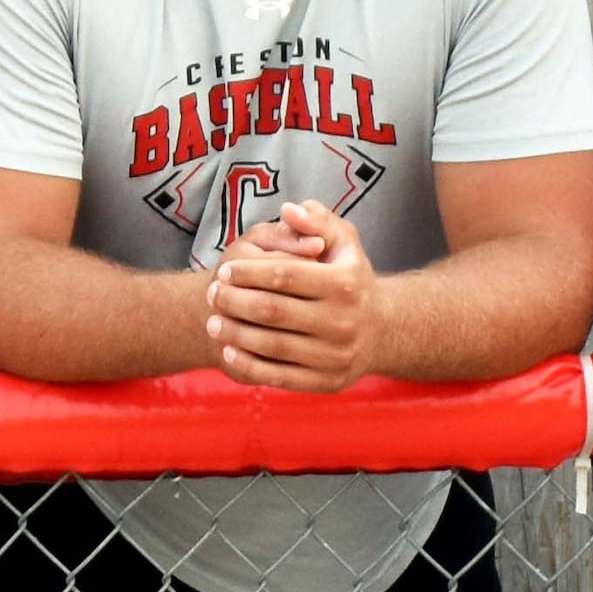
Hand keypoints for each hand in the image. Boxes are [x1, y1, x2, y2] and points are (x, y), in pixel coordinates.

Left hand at [205, 201, 380, 392]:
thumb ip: (317, 220)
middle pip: (273, 311)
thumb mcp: (343, 241)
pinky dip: (249, 365)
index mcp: (345, 283)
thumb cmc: (350, 278)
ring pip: (272, 346)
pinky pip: (280, 377)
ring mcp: (336, 355)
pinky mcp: (327, 381)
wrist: (382, 329)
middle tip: (211, 295)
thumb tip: (289, 210)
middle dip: (234, 302)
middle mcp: (343, 321)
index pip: (285, 275)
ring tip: (213, 323)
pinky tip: (229, 351)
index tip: (223, 270)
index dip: (248, 272)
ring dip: (235, 334)